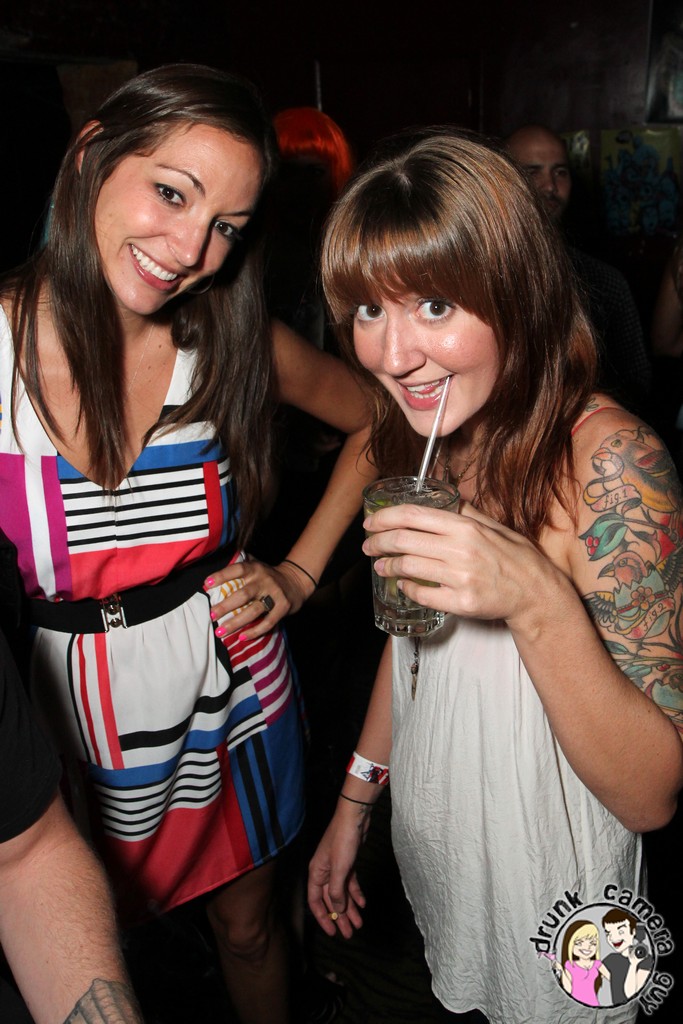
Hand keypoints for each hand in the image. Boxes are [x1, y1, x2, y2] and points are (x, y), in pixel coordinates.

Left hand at [204, 556, 313, 641]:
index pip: (236, 570)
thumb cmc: (267, 577)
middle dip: (225, 606)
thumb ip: (236, 572)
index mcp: (255, 569)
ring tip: (221, 632)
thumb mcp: (255, 568)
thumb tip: (207, 584)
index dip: (221, 576)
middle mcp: (264, 580)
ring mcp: (275, 594)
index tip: (206, 584)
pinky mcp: (283, 607)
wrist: (296, 581)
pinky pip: (268, 622)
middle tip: (211, 615)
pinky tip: (242, 637)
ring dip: (236, 622)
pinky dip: (255, 631)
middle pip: (243, 594)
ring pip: (253, 610)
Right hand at [307, 797, 370, 938]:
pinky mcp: (348, 863)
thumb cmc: (343, 840)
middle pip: (330, 900)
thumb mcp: (339, 868)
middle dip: (339, 917)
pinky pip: (350, 883)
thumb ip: (336, 891)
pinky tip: (362, 904)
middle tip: (349, 934)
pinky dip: (356, 894)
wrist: (355, 818)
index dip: (323, 918)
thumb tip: (336, 909)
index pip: (315, 901)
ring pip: (341, 893)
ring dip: (350, 908)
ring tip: (358, 923)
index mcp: (316, 873)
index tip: (332, 932)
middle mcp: (324, 872)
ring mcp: (336, 867)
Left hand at [362, 500, 561, 628]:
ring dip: (388, 567)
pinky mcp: (461, 603)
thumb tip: (442, 494)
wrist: (536, 592)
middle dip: (378, 543)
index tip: (371, 523)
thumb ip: (465, 512)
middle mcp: (461, 549)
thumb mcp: (493, 526)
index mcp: (465, 526)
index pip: (413, 515)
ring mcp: (460, 577)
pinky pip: (422, 594)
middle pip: (404, 541)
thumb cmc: (514, 557)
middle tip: (368, 547)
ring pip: (409, 568)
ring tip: (381, 567)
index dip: (385, 518)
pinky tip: (404, 586)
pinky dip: (408, 589)